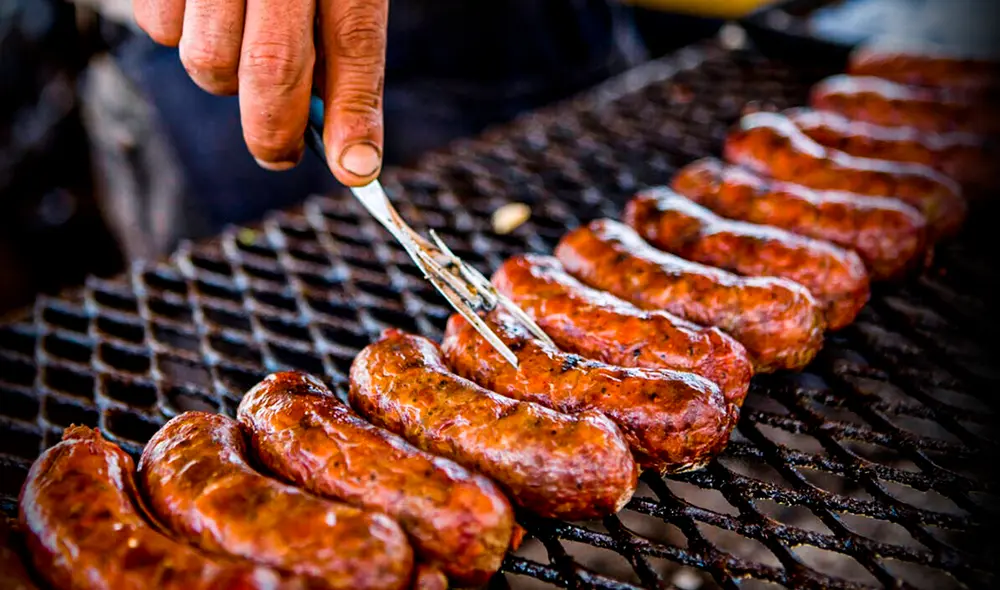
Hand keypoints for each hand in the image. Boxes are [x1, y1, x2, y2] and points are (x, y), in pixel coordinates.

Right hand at [133, 0, 386, 185]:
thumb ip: (339, 37)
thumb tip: (343, 137)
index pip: (354, 43)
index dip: (354, 114)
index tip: (356, 168)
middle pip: (271, 69)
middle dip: (275, 131)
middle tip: (280, 152)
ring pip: (208, 61)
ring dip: (225, 79)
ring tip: (240, 43)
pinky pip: (159, 28)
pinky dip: (181, 36)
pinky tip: (203, 9)